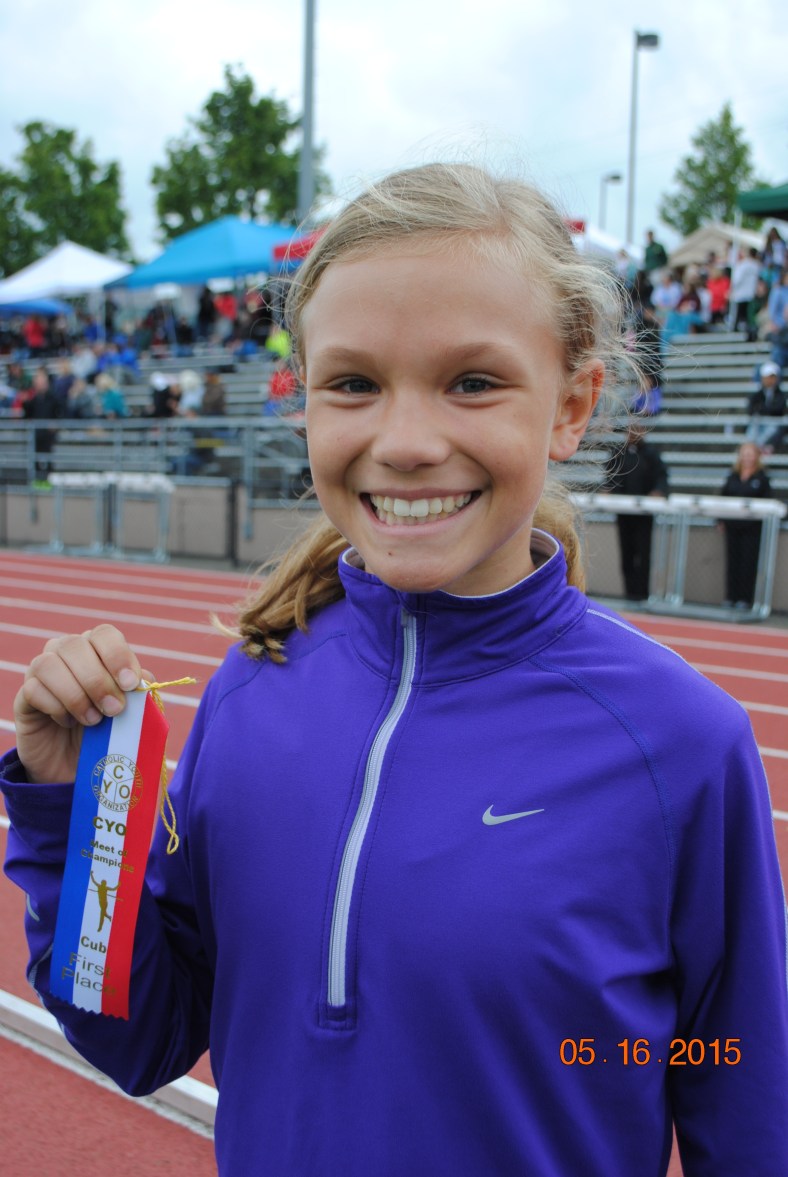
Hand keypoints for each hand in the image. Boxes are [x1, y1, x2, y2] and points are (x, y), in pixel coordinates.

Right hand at [14, 625, 145, 784]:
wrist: (75, 763)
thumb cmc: (106, 730)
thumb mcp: (129, 712)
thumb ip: (138, 693)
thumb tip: (143, 680)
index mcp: (95, 649)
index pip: (104, 634)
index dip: (118, 655)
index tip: (130, 684)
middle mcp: (65, 652)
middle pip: (75, 645)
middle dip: (98, 680)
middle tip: (114, 710)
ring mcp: (41, 672)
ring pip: (49, 664)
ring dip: (75, 694)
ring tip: (92, 720)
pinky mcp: (25, 696)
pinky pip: (34, 690)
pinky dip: (55, 707)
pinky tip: (67, 722)